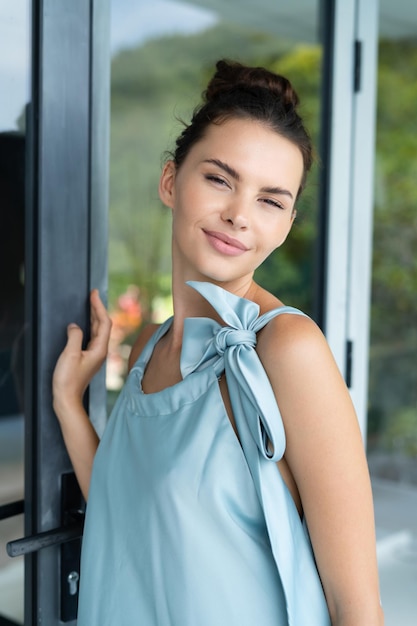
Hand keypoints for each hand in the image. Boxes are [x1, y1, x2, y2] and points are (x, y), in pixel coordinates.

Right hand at [52, 289, 111, 415]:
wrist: (67, 398)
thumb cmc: (68, 379)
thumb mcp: (70, 355)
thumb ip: (74, 336)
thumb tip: (75, 326)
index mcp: (99, 349)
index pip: (103, 322)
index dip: (99, 306)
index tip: (94, 294)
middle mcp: (100, 351)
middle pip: (103, 325)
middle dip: (98, 308)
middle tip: (92, 294)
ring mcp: (95, 354)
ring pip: (98, 330)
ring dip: (94, 316)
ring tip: (90, 304)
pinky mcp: (88, 358)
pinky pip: (92, 337)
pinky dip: (90, 326)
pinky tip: (84, 323)